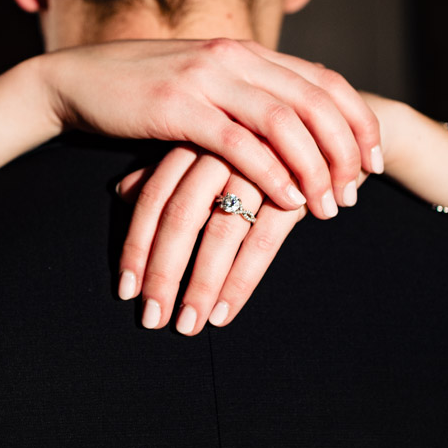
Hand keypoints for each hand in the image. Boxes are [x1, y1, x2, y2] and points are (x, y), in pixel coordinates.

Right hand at [40, 38, 382, 217]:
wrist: (76, 80)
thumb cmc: (141, 90)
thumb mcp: (203, 84)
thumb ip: (245, 97)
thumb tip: (291, 130)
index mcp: (246, 51)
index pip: (324, 81)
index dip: (358, 121)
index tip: (374, 161)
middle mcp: (234, 56)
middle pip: (314, 102)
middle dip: (345, 150)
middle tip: (355, 192)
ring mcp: (206, 78)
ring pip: (284, 122)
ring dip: (314, 168)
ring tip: (327, 206)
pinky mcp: (177, 106)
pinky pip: (238, 143)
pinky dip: (270, 173)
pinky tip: (287, 200)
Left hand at [116, 146, 311, 333]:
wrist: (326, 123)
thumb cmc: (258, 142)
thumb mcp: (211, 148)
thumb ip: (168, 169)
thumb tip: (121, 191)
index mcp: (194, 141)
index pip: (153, 197)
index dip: (137, 245)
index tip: (126, 289)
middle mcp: (221, 152)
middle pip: (181, 218)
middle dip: (163, 273)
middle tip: (152, 317)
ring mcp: (259, 169)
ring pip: (220, 233)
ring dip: (201, 285)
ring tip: (188, 324)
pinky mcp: (294, 190)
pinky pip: (262, 241)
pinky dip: (242, 280)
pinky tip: (224, 312)